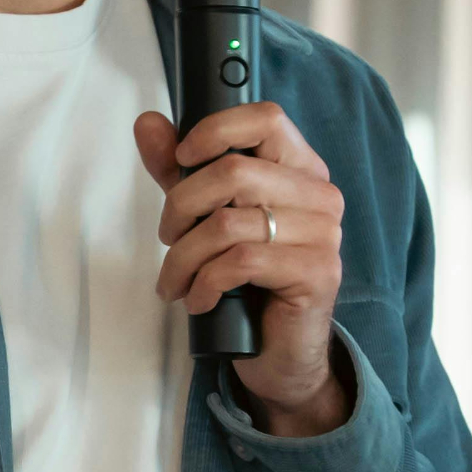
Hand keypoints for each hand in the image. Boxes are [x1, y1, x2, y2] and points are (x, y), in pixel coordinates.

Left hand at [135, 101, 349, 435]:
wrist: (279, 352)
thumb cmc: (245, 282)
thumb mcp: (205, 218)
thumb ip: (179, 172)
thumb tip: (148, 124)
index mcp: (299, 169)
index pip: (265, 118)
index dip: (214, 131)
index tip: (181, 158)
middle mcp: (319, 195)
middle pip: (233, 172)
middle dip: (181, 207)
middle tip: (168, 237)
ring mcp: (323, 234)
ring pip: (228, 224)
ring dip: (184, 256)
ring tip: (174, 280)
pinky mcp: (317, 273)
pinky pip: (241, 263)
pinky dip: (205, 283)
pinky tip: (199, 299)